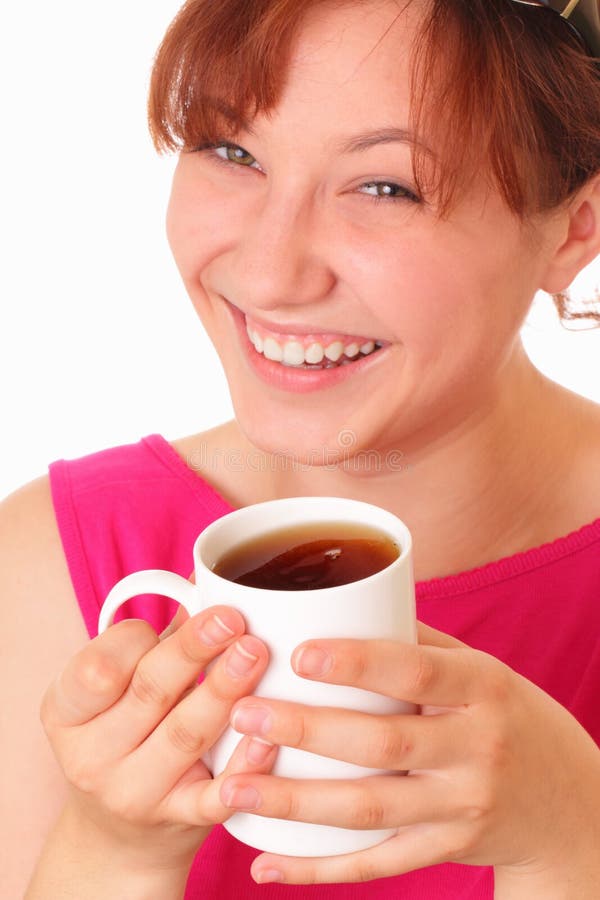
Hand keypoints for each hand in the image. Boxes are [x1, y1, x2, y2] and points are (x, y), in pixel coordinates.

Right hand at [40, 603, 277, 873]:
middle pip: (150, 692)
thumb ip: (160, 639)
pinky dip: (244, 767)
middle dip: (193, 650)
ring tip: (257, 653)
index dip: (139, 638)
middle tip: (232, 618)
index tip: (181, 613)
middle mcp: (92, 755)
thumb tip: (207, 576)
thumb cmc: (128, 734)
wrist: (119, 836)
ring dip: (224, 691)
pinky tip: (269, 736)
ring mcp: (134, 793)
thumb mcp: (122, 688)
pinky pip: (213, 797)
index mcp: (68, 712)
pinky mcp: (178, 821)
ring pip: (186, 735)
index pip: (99, 668)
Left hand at [220, 622, 599, 888]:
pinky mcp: (449, 851)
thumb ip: (417, 644)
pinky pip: (379, 864)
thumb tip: (338, 608)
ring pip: (372, 809)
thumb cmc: (509, 716)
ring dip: (297, 803)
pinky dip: (321, 868)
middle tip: (244, 715)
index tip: (299, 653)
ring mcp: (464, 808)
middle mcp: (477, 749)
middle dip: (307, 730)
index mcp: (483, 688)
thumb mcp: (482, 671)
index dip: (357, 662)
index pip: (417, 671)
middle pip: (385, 742)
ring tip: (235, 790)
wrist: (571, 802)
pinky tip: (269, 865)